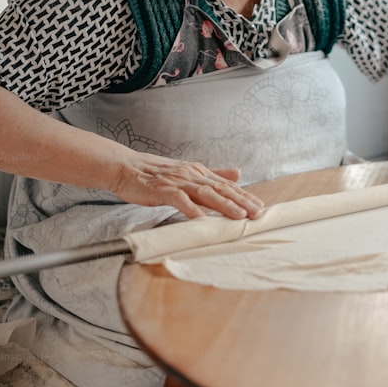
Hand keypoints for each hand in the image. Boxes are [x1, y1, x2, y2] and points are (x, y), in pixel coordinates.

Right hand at [111, 155, 265, 219]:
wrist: (127, 167)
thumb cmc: (156, 174)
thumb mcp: (188, 171)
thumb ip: (213, 174)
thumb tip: (238, 173)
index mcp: (199, 172)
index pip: (226, 185)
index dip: (244, 196)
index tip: (260, 207)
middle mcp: (192, 175)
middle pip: (220, 189)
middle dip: (241, 202)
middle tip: (257, 214)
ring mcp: (177, 182)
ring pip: (205, 193)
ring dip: (223, 205)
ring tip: (239, 216)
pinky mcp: (162, 190)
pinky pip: (179, 200)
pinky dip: (191, 209)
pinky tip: (201, 219)